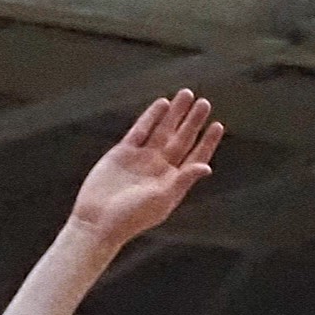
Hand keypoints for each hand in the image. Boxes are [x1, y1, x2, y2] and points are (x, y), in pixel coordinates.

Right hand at [65, 91, 223, 259]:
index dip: (207, 142)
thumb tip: (206, 167)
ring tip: (186, 95)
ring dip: (174, 114)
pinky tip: (162, 104)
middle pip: (180, 139)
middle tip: (204, 103)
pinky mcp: (123, 152)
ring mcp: (141, 158)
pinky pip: (140, 130)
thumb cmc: (131, 217)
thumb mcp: (162, 200)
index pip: (194, 157)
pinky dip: (151, 117)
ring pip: (162, 130)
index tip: (217, 125)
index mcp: (172, 181)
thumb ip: (183, 180)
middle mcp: (159, 168)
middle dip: (192, 121)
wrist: (97, 220)